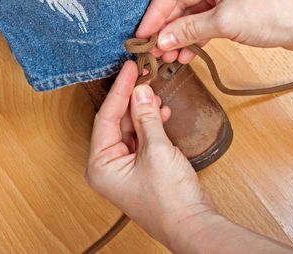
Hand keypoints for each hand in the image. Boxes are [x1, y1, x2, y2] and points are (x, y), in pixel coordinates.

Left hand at [86, 61, 214, 246]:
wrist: (191, 223)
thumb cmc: (169, 198)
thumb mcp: (156, 150)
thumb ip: (146, 117)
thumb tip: (140, 91)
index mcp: (101, 164)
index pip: (106, 117)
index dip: (119, 91)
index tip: (128, 69)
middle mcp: (108, 166)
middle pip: (117, 122)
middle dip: (132, 100)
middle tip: (144, 77)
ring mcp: (125, 167)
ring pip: (131, 128)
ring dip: (144, 111)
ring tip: (156, 96)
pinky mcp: (142, 168)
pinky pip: (142, 138)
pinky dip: (151, 125)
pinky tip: (162, 113)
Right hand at [136, 0, 292, 63]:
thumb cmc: (274, 11)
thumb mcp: (225, 22)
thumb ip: (189, 30)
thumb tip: (161, 38)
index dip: (155, 12)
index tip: (144, 35)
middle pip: (179, 1)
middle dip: (167, 27)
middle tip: (155, 50)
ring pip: (190, 13)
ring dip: (179, 35)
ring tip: (169, 56)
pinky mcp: (231, 8)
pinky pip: (204, 21)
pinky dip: (195, 37)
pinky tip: (186, 54)